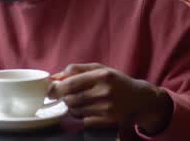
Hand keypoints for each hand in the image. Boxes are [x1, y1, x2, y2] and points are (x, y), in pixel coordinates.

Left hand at [48, 63, 171, 133]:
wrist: (140, 99)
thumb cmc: (116, 81)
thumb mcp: (99, 69)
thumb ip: (76, 69)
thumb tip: (55, 77)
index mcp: (101, 75)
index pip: (70, 83)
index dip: (56, 88)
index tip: (50, 90)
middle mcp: (105, 92)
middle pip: (70, 98)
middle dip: (63, 98)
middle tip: (64, 96)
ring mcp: (107, 108)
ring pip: (75, 110)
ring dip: (71, 106)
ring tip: (79, 101)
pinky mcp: (108, 121)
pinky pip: (84, 120)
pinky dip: (80, 116)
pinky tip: (86, 110)